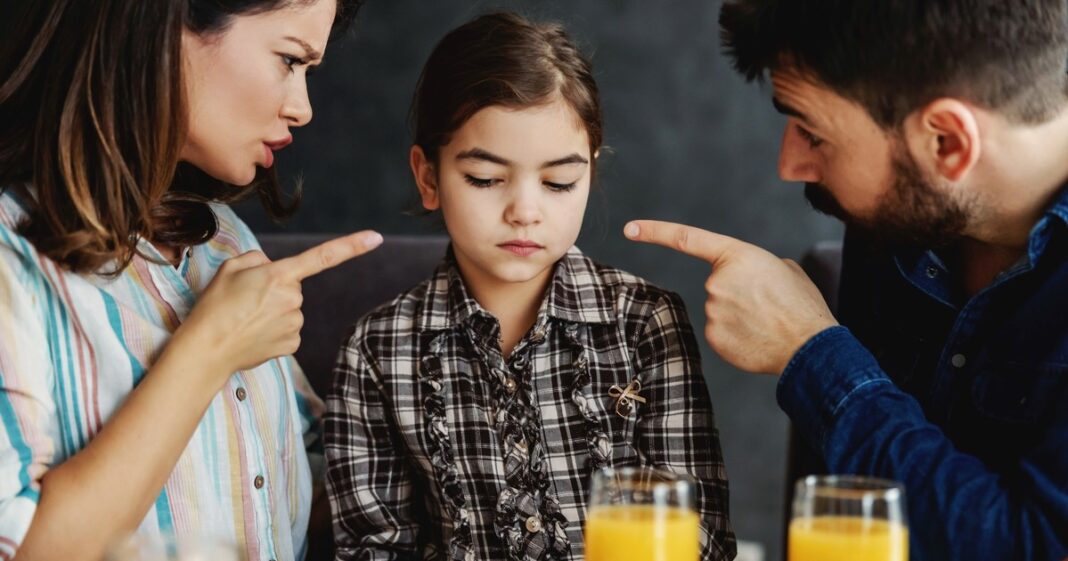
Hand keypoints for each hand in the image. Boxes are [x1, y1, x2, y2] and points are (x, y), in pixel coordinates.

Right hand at [172, 231, 382, 381]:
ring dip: (272, 312)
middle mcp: (294, 299)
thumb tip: (273, 267)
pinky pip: (288, 330)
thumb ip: (258, 259)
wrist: (206, 349)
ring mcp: (295, 324)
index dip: (352, 246)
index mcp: (280, 275)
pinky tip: (254, 335)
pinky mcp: (293, 345)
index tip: (376, 237)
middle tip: (245, 302)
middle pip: (292, 288)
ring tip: (245, 320)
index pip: (323, 256)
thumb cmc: (215, 307)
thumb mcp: (230, 268)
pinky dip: (273, 331)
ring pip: (290, 310)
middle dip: (273, 291)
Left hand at [625, 220, 835, 374]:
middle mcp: (717, 281)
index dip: (655, 232)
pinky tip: (757, 337)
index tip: (629, 228)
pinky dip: (737, 335)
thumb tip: (748, 277)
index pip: (686, 238)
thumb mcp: (783, 268)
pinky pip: (721, 332)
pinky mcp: (713, 337)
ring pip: (720, 310)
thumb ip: (755, 266)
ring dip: (739, 315)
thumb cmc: (801, 304)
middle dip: (739, 293)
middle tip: (767, 304)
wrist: (809, 345)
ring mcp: (712, 310)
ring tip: (767, 321)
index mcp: (736, 255)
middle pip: (718, 285)